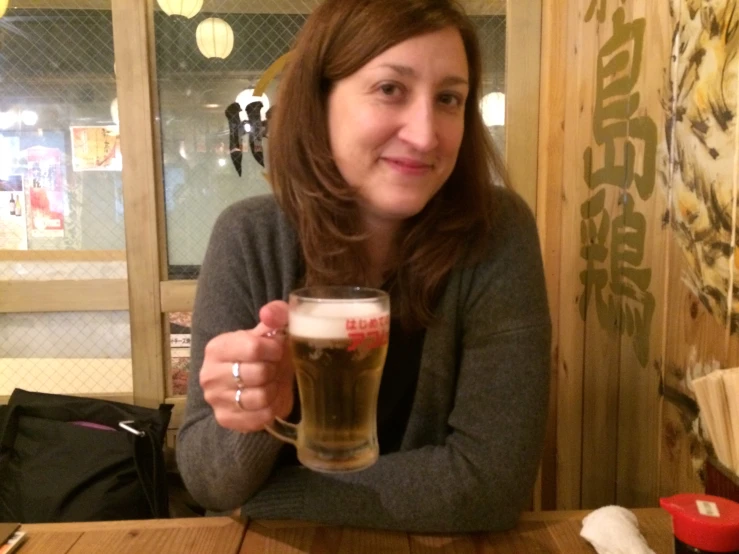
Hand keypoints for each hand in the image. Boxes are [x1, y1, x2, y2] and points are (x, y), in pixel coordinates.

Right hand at [199, 300, 292, 432]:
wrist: (260, 381)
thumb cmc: (265, 353)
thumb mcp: (270, 330)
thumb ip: (276, 314)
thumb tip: (268, 313)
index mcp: (217, 347)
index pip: (253, 348)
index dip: (275, 349)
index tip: (278, 350)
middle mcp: (209, 374)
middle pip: (259, 373)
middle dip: (274, 370)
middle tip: (274, 367)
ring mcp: (215, 399)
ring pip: (261, 397)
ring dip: (274, 389)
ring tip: (272, 382)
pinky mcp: (225, 419)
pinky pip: (261, 417)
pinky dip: (272, 408)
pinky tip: (270, 399)